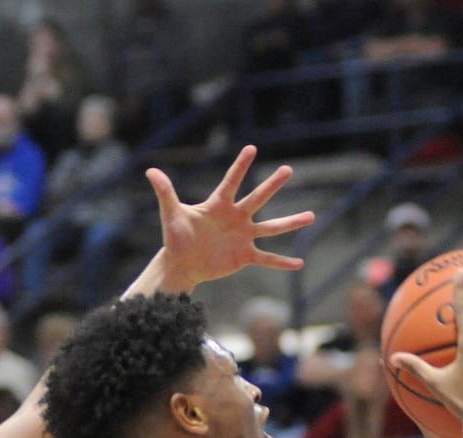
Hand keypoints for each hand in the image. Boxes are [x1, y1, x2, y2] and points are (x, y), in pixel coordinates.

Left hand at [148, 145, 313, 288]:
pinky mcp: (245, 256)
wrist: (182, 263)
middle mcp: (236, 217)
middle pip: (257, 199)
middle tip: (288, 170)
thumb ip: (165, 192)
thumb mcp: (171, 215)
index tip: (252, 148)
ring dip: (291, 222)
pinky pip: (267, 259)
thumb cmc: (175, 237)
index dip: (240, 166)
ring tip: (311, 216)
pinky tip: (299, 264)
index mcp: (219, 205)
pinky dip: (282, 262)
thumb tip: (150, 171)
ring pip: (271, 228)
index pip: (231, 182)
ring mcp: (243, 236)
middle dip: (272, 185)